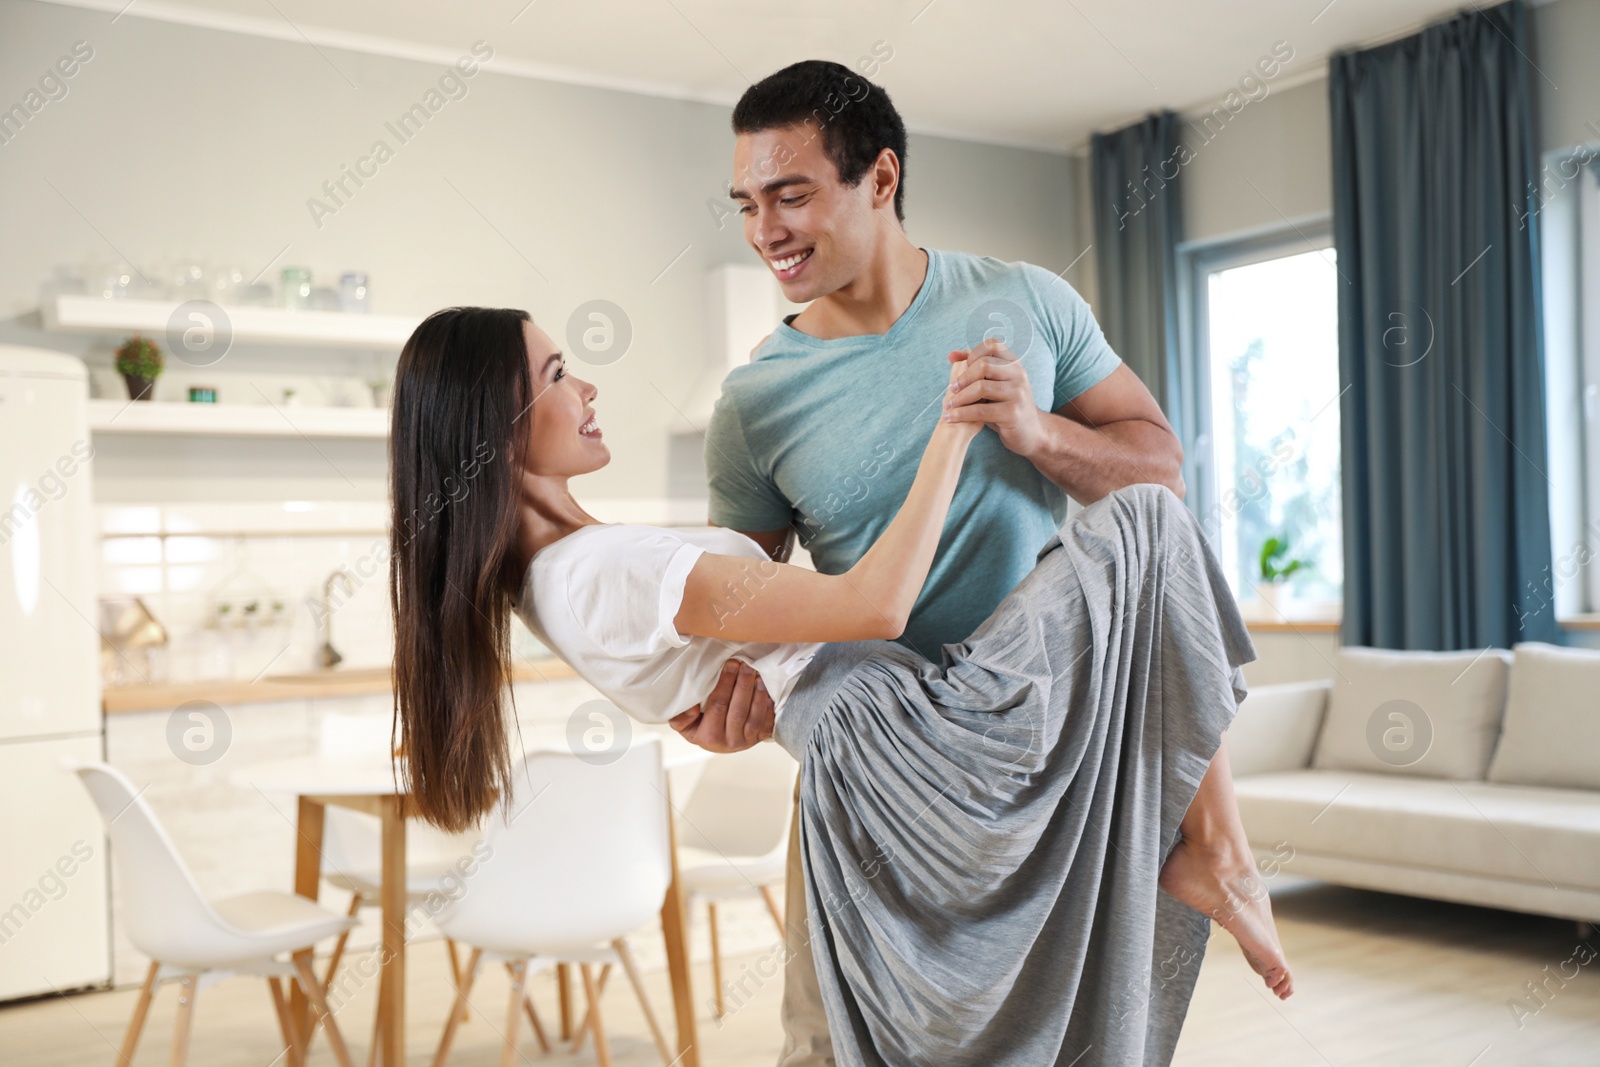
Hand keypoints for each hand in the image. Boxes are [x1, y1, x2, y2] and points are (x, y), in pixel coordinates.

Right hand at [667, 659, 773, 751]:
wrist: (718, 742)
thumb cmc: (700, 728)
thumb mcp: (684, 725)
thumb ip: (680, 718)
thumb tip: (692, 708)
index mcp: (710, 737)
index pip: (718, 705)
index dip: (725, 683)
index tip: (730, 664)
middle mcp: (730, 741)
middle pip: (738, 710)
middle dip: (743, 684)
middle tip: (746, 665)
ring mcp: (747, 741)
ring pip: (755, 717)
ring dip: (758, 694)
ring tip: (757, 675)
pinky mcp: (760, 738)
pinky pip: (768, 723)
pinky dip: (769, 706)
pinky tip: (767, 690)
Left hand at [945, 340, 1045, 455]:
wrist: (1029, 433)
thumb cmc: (1005, 406)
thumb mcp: (994, 384)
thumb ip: (975, 367)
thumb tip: (951, 355)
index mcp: (1014, 364)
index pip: (993, 344)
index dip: (974, 353)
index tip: (963, 368)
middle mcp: (1019, 375)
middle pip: (984, 365)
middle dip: (963, 378)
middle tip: (951, 389)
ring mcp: (1018, 393)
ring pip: (981, 387)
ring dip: (959, 397)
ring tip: (947, 405)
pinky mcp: (1012, 413)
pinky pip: (981, 410)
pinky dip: (962, 413)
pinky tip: (950, 417)